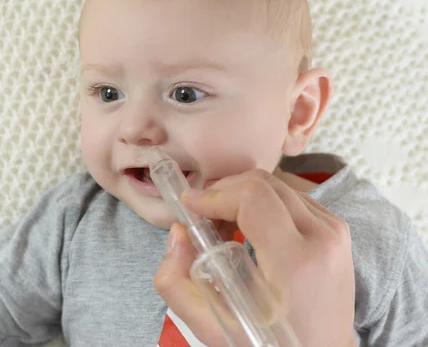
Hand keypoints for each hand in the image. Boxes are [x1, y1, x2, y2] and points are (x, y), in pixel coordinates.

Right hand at [153, 169, 356, 346]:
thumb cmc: (270, 343)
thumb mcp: (213, 327)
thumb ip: (177, 284)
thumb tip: (178, 233)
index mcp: (297, 262)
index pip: (253, 197)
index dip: (214, 194)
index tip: (190, 206)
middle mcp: (322, 238)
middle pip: (262, 184)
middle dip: (223, 193)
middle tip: (203, 219)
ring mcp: (334, 231)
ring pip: (276, 186)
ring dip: (241, 197)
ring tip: (224, 227)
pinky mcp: (335, 229)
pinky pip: (291, 197)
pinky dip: (262, 204)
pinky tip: (250, 229)